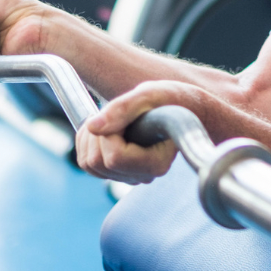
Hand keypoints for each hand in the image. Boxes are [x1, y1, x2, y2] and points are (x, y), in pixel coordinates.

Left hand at [75, 81, 193, 183]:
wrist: (183, 106)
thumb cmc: (172, 99)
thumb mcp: (150, 95)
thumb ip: (122, 108)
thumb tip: (92, 125)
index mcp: (157, 162)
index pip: (115, 158)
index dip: (109, 133)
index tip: (121, 114)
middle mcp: (144, 175)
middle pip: (97, 163)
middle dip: (96, 134)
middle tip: (113, 113)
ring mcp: (131, 175)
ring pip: (89, 164)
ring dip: (90, 137)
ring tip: (111, 118)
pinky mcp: (120, 171)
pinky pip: (88, 163)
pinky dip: (88, 142)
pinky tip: (106, 127)